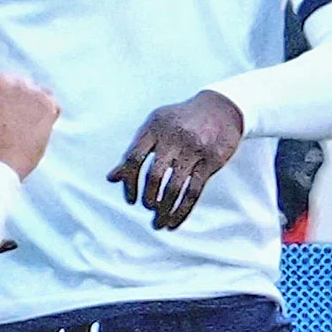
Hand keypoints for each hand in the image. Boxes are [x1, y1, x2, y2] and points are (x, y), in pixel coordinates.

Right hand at [0, 74, 60, 176]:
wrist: (1, 164)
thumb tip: (16, 91)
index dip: (2, 98)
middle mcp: (4, 79)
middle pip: (19, 83)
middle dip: (20, 99)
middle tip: (14, 123)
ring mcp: (27, 89)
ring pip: (37, 91)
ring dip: (34, 106)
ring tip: (24, 128)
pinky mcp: (45, 101)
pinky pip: (52, 103)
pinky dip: (49, 116)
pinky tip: (36, 130)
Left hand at [110, 89, 243, 229]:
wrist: (220, 108)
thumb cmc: (179, 121)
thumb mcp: (155, 127)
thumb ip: (134, 151)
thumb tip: (111, 179)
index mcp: (154, 127)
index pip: (133, 158)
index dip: (129, 183)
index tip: (131, 200)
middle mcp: (173, 137)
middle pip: (154, 175)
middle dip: (148, 198)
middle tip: (148, 208)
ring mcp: (193, 149)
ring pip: (174, 188)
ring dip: (163, 210)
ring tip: (158, 223)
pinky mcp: (211, 161)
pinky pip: (193, 192)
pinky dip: (181, 211)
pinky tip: (173, 223)